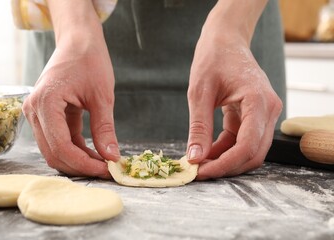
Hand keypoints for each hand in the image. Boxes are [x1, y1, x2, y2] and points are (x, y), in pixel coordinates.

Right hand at [23, 34, 119, 177]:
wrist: (78, 41)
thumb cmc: (90, 60)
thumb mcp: (102, 96)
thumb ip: (104, 128)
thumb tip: (111, 157)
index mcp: (45, 103)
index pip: (61, 147)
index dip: (84, 163)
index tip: (107, 170)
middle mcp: (34, 111)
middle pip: (54, 153)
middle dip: (80, 166)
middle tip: (107, 170)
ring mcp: (37, 113)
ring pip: (55, 149)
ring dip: (78, 159)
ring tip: (103, 163)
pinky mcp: (46, 114)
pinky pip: (59, 139)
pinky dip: (76, 149)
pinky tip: (95, 153)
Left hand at [186, 25, 281, 179]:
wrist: (225, 40)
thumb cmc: (213, 59)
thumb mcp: (200, 93)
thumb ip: (199, 127)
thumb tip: (195, 157)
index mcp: (258, 101)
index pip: (247, 145)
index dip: (224, 164)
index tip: (201, 172)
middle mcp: (269, 110)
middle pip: (253, 153)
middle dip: (226, 166)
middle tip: (199, 171)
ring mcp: (264, 113)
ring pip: (249, 150)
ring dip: (225, 159)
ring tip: (200, 161)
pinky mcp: (255, 115)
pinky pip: (243, 139)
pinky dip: (226, 149)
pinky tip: (207, 150)